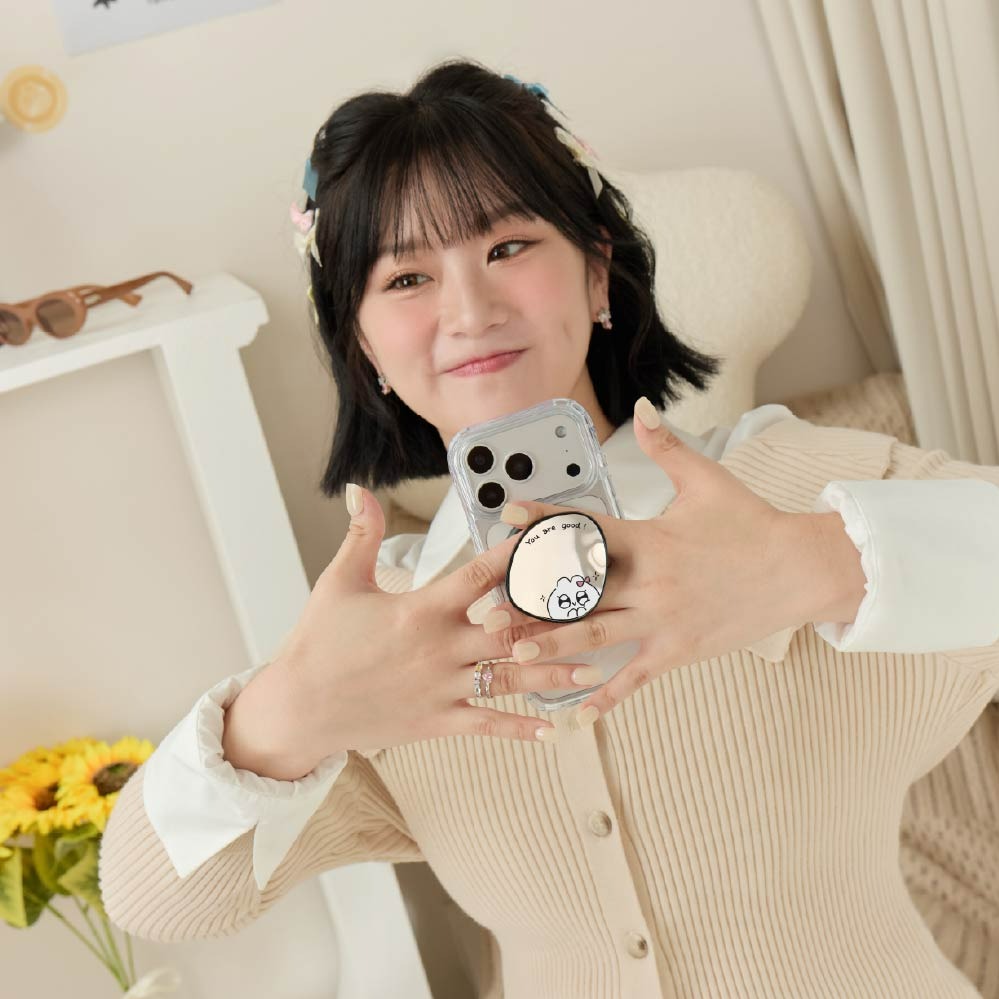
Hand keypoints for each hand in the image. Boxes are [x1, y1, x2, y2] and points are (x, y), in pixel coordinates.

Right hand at [262, 485, 608, 765]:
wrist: (300, 707)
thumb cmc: (319, 642)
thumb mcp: (339, 582)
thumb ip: (363, 535)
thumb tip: (362, 489)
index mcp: (422, 608)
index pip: (480, 576)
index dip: (518, 555)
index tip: (552, 539)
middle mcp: (441, 647)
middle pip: (510, 628)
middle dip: (554, 617)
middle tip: (598, 607)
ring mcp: (443, 687)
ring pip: (510, 677)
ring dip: (555, 674)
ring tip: (596, 670)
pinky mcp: (438, 721)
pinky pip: (487, 724)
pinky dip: (519, 726)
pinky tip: (552, 728)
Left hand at [472, 397, 826, 727]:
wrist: (801, 569)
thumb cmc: (751, 523)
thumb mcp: (708, 479)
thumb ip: (666, 446)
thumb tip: (642, 406)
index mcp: (650, 537)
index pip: (588, 526)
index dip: (545, 520)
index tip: (507, 516)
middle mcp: (650, 580)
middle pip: (579, 590)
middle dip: (528, 601)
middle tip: (483, 611)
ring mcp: (662, 619)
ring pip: (597, 636)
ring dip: (551, 648)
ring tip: (511, 658)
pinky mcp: (678, 650)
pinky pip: (634, 677)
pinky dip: (604, 697)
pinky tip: (572, 714)